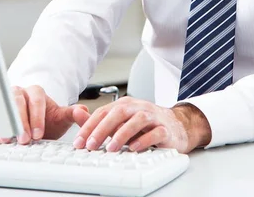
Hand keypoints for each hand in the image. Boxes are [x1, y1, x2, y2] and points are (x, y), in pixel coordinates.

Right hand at [0, 85, 89, 143]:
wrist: (33, 124)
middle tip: (25, 140)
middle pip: (18, 103)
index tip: (38, 134)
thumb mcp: (60, 117)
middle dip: (22, 123)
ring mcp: (4, 101)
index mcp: (36, 92)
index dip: (37, 118)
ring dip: (7, 125)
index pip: (36, 101)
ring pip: (4, 109)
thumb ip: (72, 114)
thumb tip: (84, 111)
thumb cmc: (47, 120)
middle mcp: (19, 93)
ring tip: (9, 141)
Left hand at [72, 97, 210, 153]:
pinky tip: (134, 148)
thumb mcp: (121, 121)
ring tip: (111, 148)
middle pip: (120, 112)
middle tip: (91, 145)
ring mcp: (154, 117)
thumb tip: (77, 115)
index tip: (79, 143)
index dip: (90, 126)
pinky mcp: (165, 129)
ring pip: (139, 119)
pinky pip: (156, 132)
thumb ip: (99, 120)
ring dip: (123, 133)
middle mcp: (139, 108)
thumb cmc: (145, 125)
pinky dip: (145, 139)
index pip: (105, 112)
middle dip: (103, 128)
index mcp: (126, 105)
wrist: (177, 126)